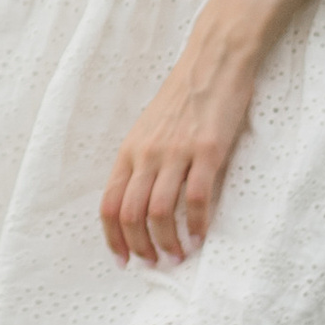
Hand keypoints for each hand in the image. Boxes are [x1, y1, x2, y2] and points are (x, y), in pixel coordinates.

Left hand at [98, 44, 257, 264]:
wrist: (214, 60)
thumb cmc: (183, 96)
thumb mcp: (150, 129)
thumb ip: (143, 162)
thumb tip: (139, 202)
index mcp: (130, 150)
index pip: (110, 204)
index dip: (113, 238)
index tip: (123, 260)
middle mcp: (147, 154)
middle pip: (130, 214)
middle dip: (140, 247)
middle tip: (154, 264)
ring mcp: (177, 152)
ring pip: (159, 212)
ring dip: (167, 242)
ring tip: (177, 257)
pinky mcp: (208, 150)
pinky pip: (196, 197)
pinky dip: (196, 224)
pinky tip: (200, 237)